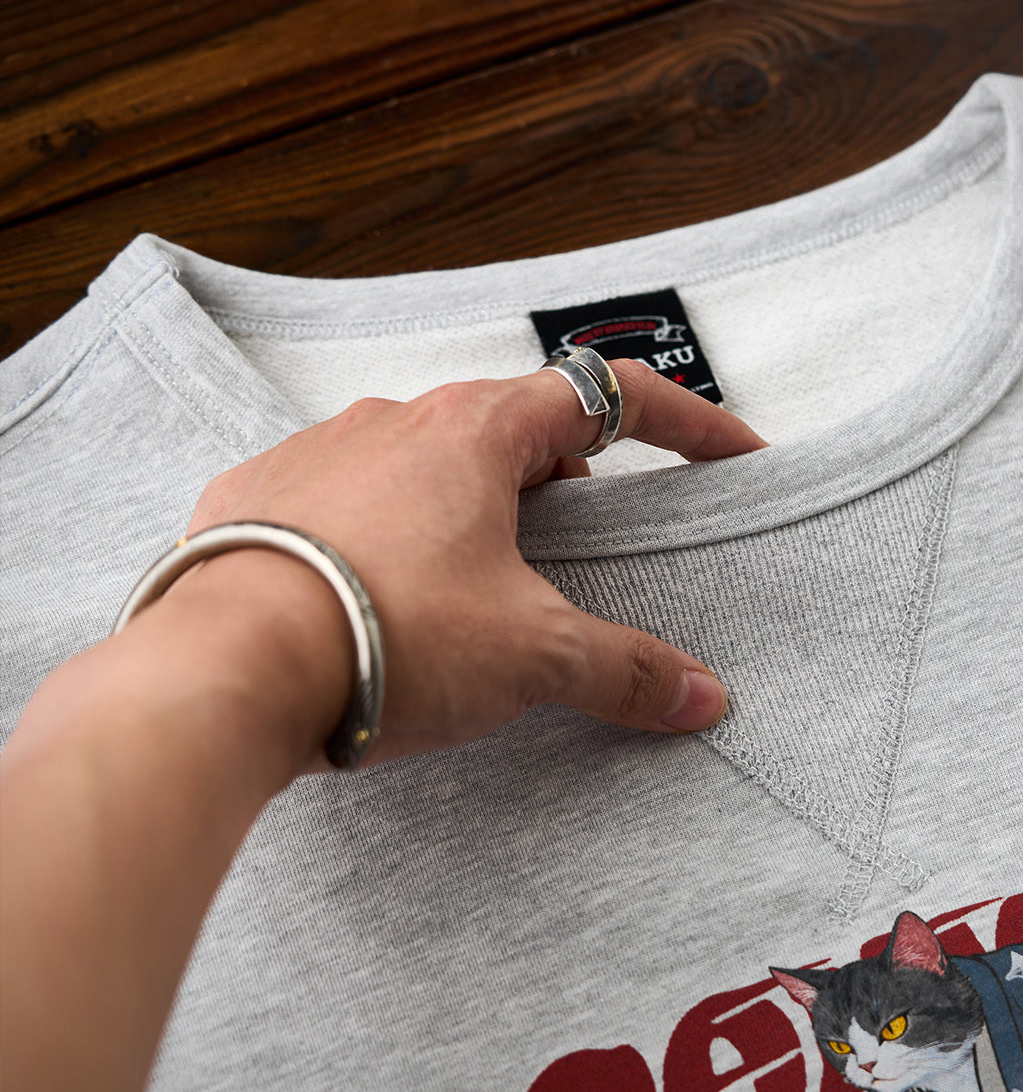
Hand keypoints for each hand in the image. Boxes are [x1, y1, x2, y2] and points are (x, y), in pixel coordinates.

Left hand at [184, 359, 768, 766]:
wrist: (222, 668)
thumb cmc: (382, 634)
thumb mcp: (528, 655)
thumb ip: (622, 670)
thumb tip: (698, 695)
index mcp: (473, 432)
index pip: (608, 396)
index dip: (686, 424)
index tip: (730, 454)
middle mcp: (393, 421)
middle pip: (513, 425)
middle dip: (565, 475)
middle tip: (584, 540)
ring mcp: (318, 453)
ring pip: (422, 457)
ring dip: (469, 500)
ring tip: (476, 577)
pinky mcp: (259, 496)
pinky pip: (345, 495)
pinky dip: (385, 527)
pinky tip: (382, 589)